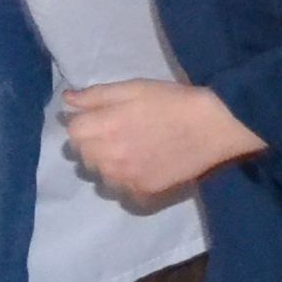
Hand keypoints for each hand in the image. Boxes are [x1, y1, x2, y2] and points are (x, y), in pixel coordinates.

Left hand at [60, 79, 264, 207]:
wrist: (214, 126)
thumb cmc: (173, 102)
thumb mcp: (133, 88)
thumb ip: (96, 96)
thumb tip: (67, 101)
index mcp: (103, 127)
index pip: (73, 132)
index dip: (84, 124)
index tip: (99, 120)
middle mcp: (109, 156)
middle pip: (83, 156)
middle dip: (92, 145)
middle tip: (116, 135)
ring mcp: (125, 178)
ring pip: (99, 176)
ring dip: (107, 166)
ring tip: (130, 152)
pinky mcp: (142, 192)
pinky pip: (121, 191)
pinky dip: (126, 182)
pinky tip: (142, 168)